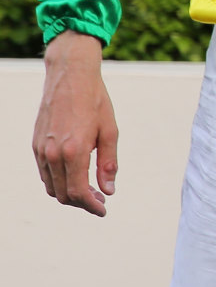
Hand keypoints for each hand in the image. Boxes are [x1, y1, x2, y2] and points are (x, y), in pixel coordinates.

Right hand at [32, 31, 117, 216]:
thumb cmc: (95, 101)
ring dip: (69, 194)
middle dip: (82, 203)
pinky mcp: (35, 145)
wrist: (70, 77)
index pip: (79, 192)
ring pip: (52, 187)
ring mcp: (40, 150)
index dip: (92, 206)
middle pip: (64, 195)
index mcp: (74, 151)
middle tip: (100, 200)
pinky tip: (74, 176)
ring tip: (90, 190)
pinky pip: (44, 174)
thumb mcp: (110, 131)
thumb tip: (109, 190)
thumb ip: (108, 163)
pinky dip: (58, 182)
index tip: (104, 209)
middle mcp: (53, 154)